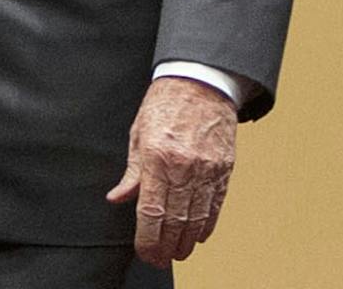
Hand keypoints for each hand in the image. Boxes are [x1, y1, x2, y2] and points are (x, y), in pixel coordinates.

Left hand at [106, 76, 237, 267]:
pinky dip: (206, 225)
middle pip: (176, 219)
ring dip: (186, 241)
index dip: (147, 237)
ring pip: (198, 218)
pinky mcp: (224, 171)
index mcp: (157, 156)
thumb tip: (118, 198)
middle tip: (158, 259)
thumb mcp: (138, 133)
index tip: (144, 251)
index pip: (151, 209)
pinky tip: (197, 236)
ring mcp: (207, 170)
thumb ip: (131, 171)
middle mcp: (184, 166)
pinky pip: (215, 206)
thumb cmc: (164, 105)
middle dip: (166, 245)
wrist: (200, 84)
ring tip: (176, 253)